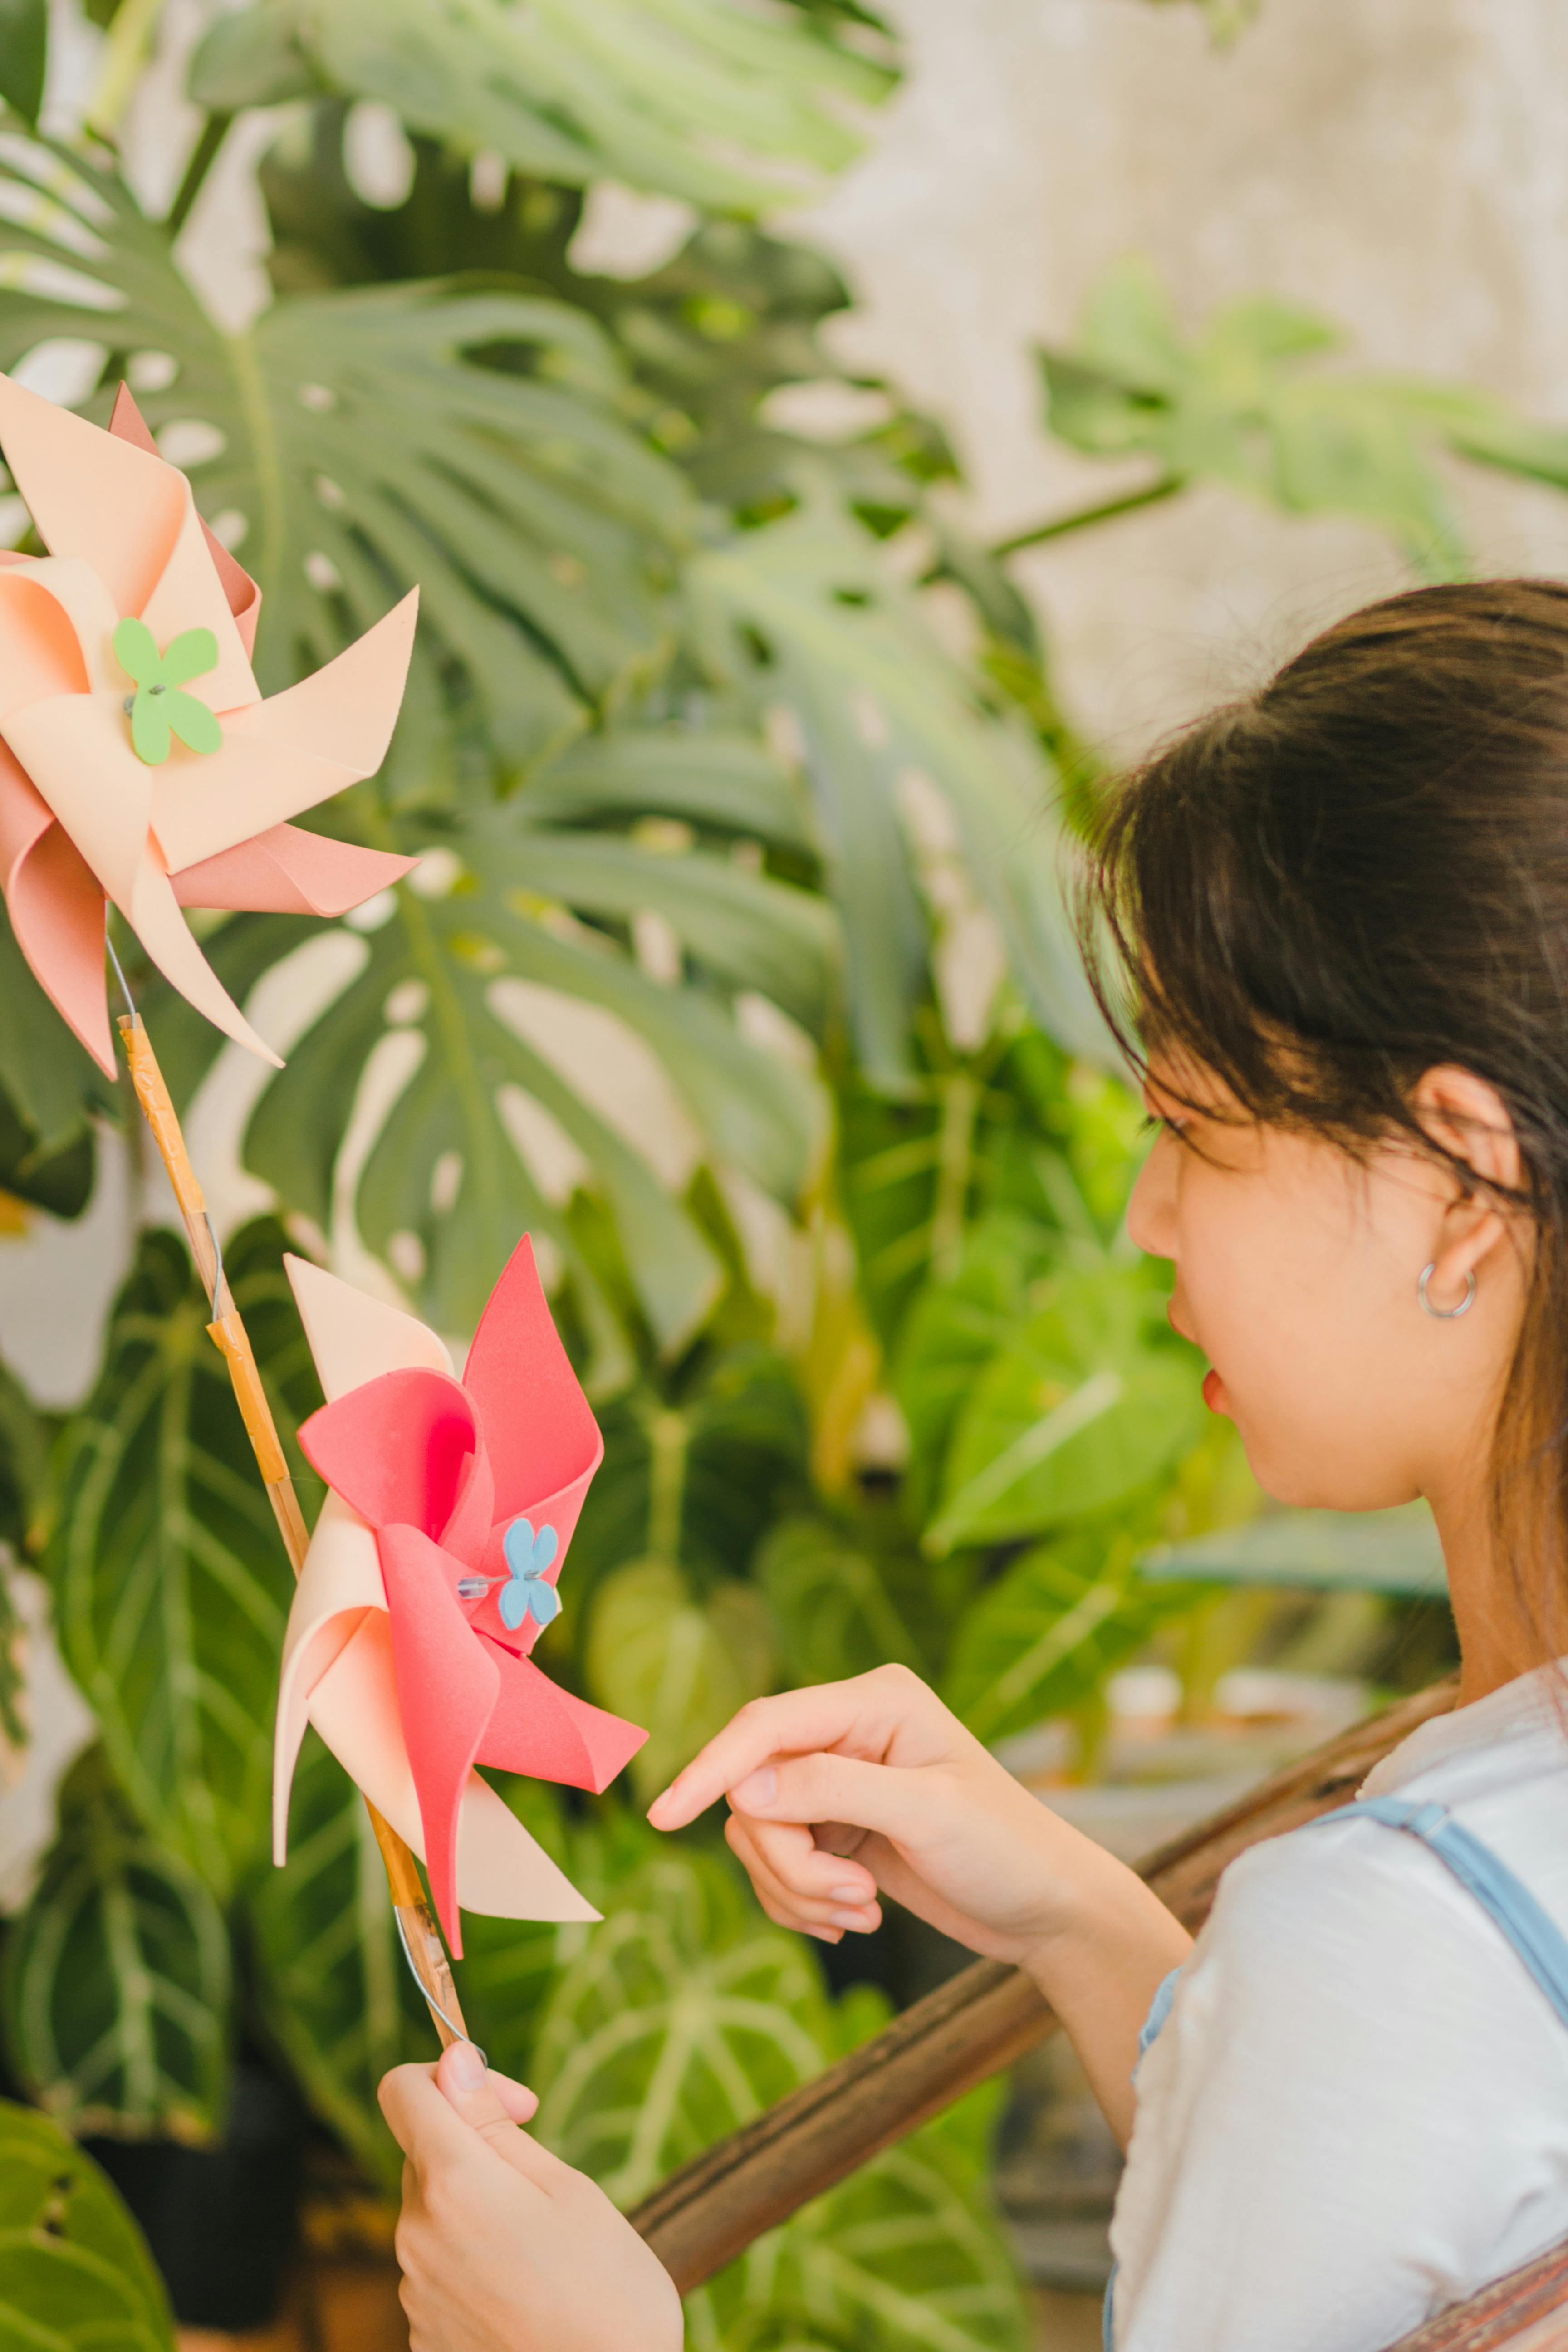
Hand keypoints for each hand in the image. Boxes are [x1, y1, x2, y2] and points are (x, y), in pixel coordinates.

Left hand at [380, 2041, 682, 2351]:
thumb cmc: (608, 2291)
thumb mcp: (567, 2188)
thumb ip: (495, 2126)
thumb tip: (455, 2064)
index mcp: (452, 2184)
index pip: (402, 2090)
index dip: (452, 2075)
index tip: (512, 2104)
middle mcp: (416, 2235)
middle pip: (425, 2153)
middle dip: (475, 2147)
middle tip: (544, 2179)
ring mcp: (415, 2292)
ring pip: (434, 2212)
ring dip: (477, 2208)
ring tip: (543, 2248)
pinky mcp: (423, 2335)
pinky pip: (438, 2268)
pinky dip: (473, 2262)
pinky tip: (525, 2290)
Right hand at [646, 1663, 1130, 1970]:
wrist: (1045, 1910)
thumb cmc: (1006, 1849)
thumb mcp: (927, 1814)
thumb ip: (834, 1791)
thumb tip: (744, 1785)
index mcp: (874, 1700)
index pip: (765, 1726)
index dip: (710, 1767)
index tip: (663, 1815)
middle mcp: (847, 1730)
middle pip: (754, 1791)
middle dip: (790, 1860)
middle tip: (853, 1901)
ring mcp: (837, 1781)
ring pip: (758, 1835)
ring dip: (800, 1889)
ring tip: (866, 1911)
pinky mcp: (834, 1828)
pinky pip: (774, 1866)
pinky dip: (803, 1903)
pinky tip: (857, 1917)